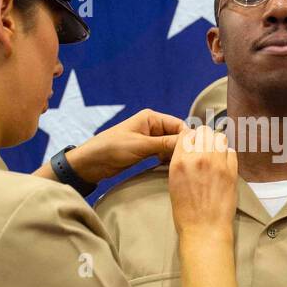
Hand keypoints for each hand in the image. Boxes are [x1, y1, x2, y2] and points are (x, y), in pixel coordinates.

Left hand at [64, 109, 186, 182]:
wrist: (91, 163)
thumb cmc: (112, 148)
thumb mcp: (141, 146)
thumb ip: (165, 143)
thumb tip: (190, 142)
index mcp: (151, 118)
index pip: (178, 125)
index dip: (188, 138)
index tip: (195, 152)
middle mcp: (152, 126)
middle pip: (176, 135)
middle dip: (181, 147)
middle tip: (187, 163)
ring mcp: (149, 139)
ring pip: (170, 146)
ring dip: (174, 155)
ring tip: (179, 167)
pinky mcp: (145, 151)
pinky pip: (162, 153)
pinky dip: (167, 160)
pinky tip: (169, 168)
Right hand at [168, 125, 237, 236]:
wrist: (205, 228)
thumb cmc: (186, 211)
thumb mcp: (173, 182)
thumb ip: (180, 162)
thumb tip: (189, 150)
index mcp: (180, 161)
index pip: (186, 134)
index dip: (190, 138)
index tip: (193, 145)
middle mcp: (199, 158)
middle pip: (204, 132)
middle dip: (204, 139)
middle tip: (205, 150)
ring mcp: (217, 163)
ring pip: (220, 138)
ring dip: (217, 144)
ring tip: (215, 156)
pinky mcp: (232, 171)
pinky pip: (232, 152)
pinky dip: (227, 155)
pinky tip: (223, 165)